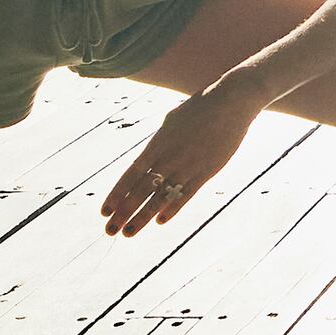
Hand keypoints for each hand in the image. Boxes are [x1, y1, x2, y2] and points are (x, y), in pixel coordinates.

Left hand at [102, 89, 256, 232]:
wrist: (230, 102)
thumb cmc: (199, 108)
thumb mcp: (171, 122)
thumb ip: (159, 144)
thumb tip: (147, 160)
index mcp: (158, 143)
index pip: (131, 174)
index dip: (117, 194)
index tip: (104, 211)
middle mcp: (170, 157)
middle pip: (141, 190)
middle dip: (124, 212)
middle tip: (110, 229)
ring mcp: (188, 166)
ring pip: (161, 198)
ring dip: (143, 217)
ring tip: (128, 232)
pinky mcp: (207, 171)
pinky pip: (186, 195)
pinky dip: (172, 209)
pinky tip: (160, 220)